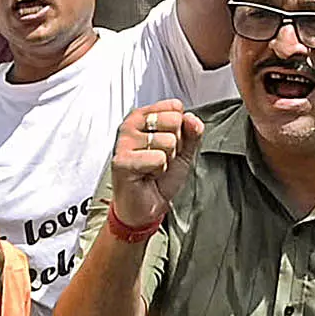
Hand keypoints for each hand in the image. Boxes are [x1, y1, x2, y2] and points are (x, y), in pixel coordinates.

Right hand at [105, 101, 206, 234]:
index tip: (168, 146)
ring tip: (153, 168)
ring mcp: (125, 141)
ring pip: (168, 141)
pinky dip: (158, 171)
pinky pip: (158, 158)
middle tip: (161, 159)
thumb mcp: (184, 152)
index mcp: (145, 117)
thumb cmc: (160, 178)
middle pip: (174, 121)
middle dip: (175, 145)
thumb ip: (192, 132)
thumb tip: (192, 118)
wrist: (147, 207)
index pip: (175, 108)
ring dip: (166, 161)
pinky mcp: (122, 160)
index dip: (181, 131)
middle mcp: (131, 125)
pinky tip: (146, 175)